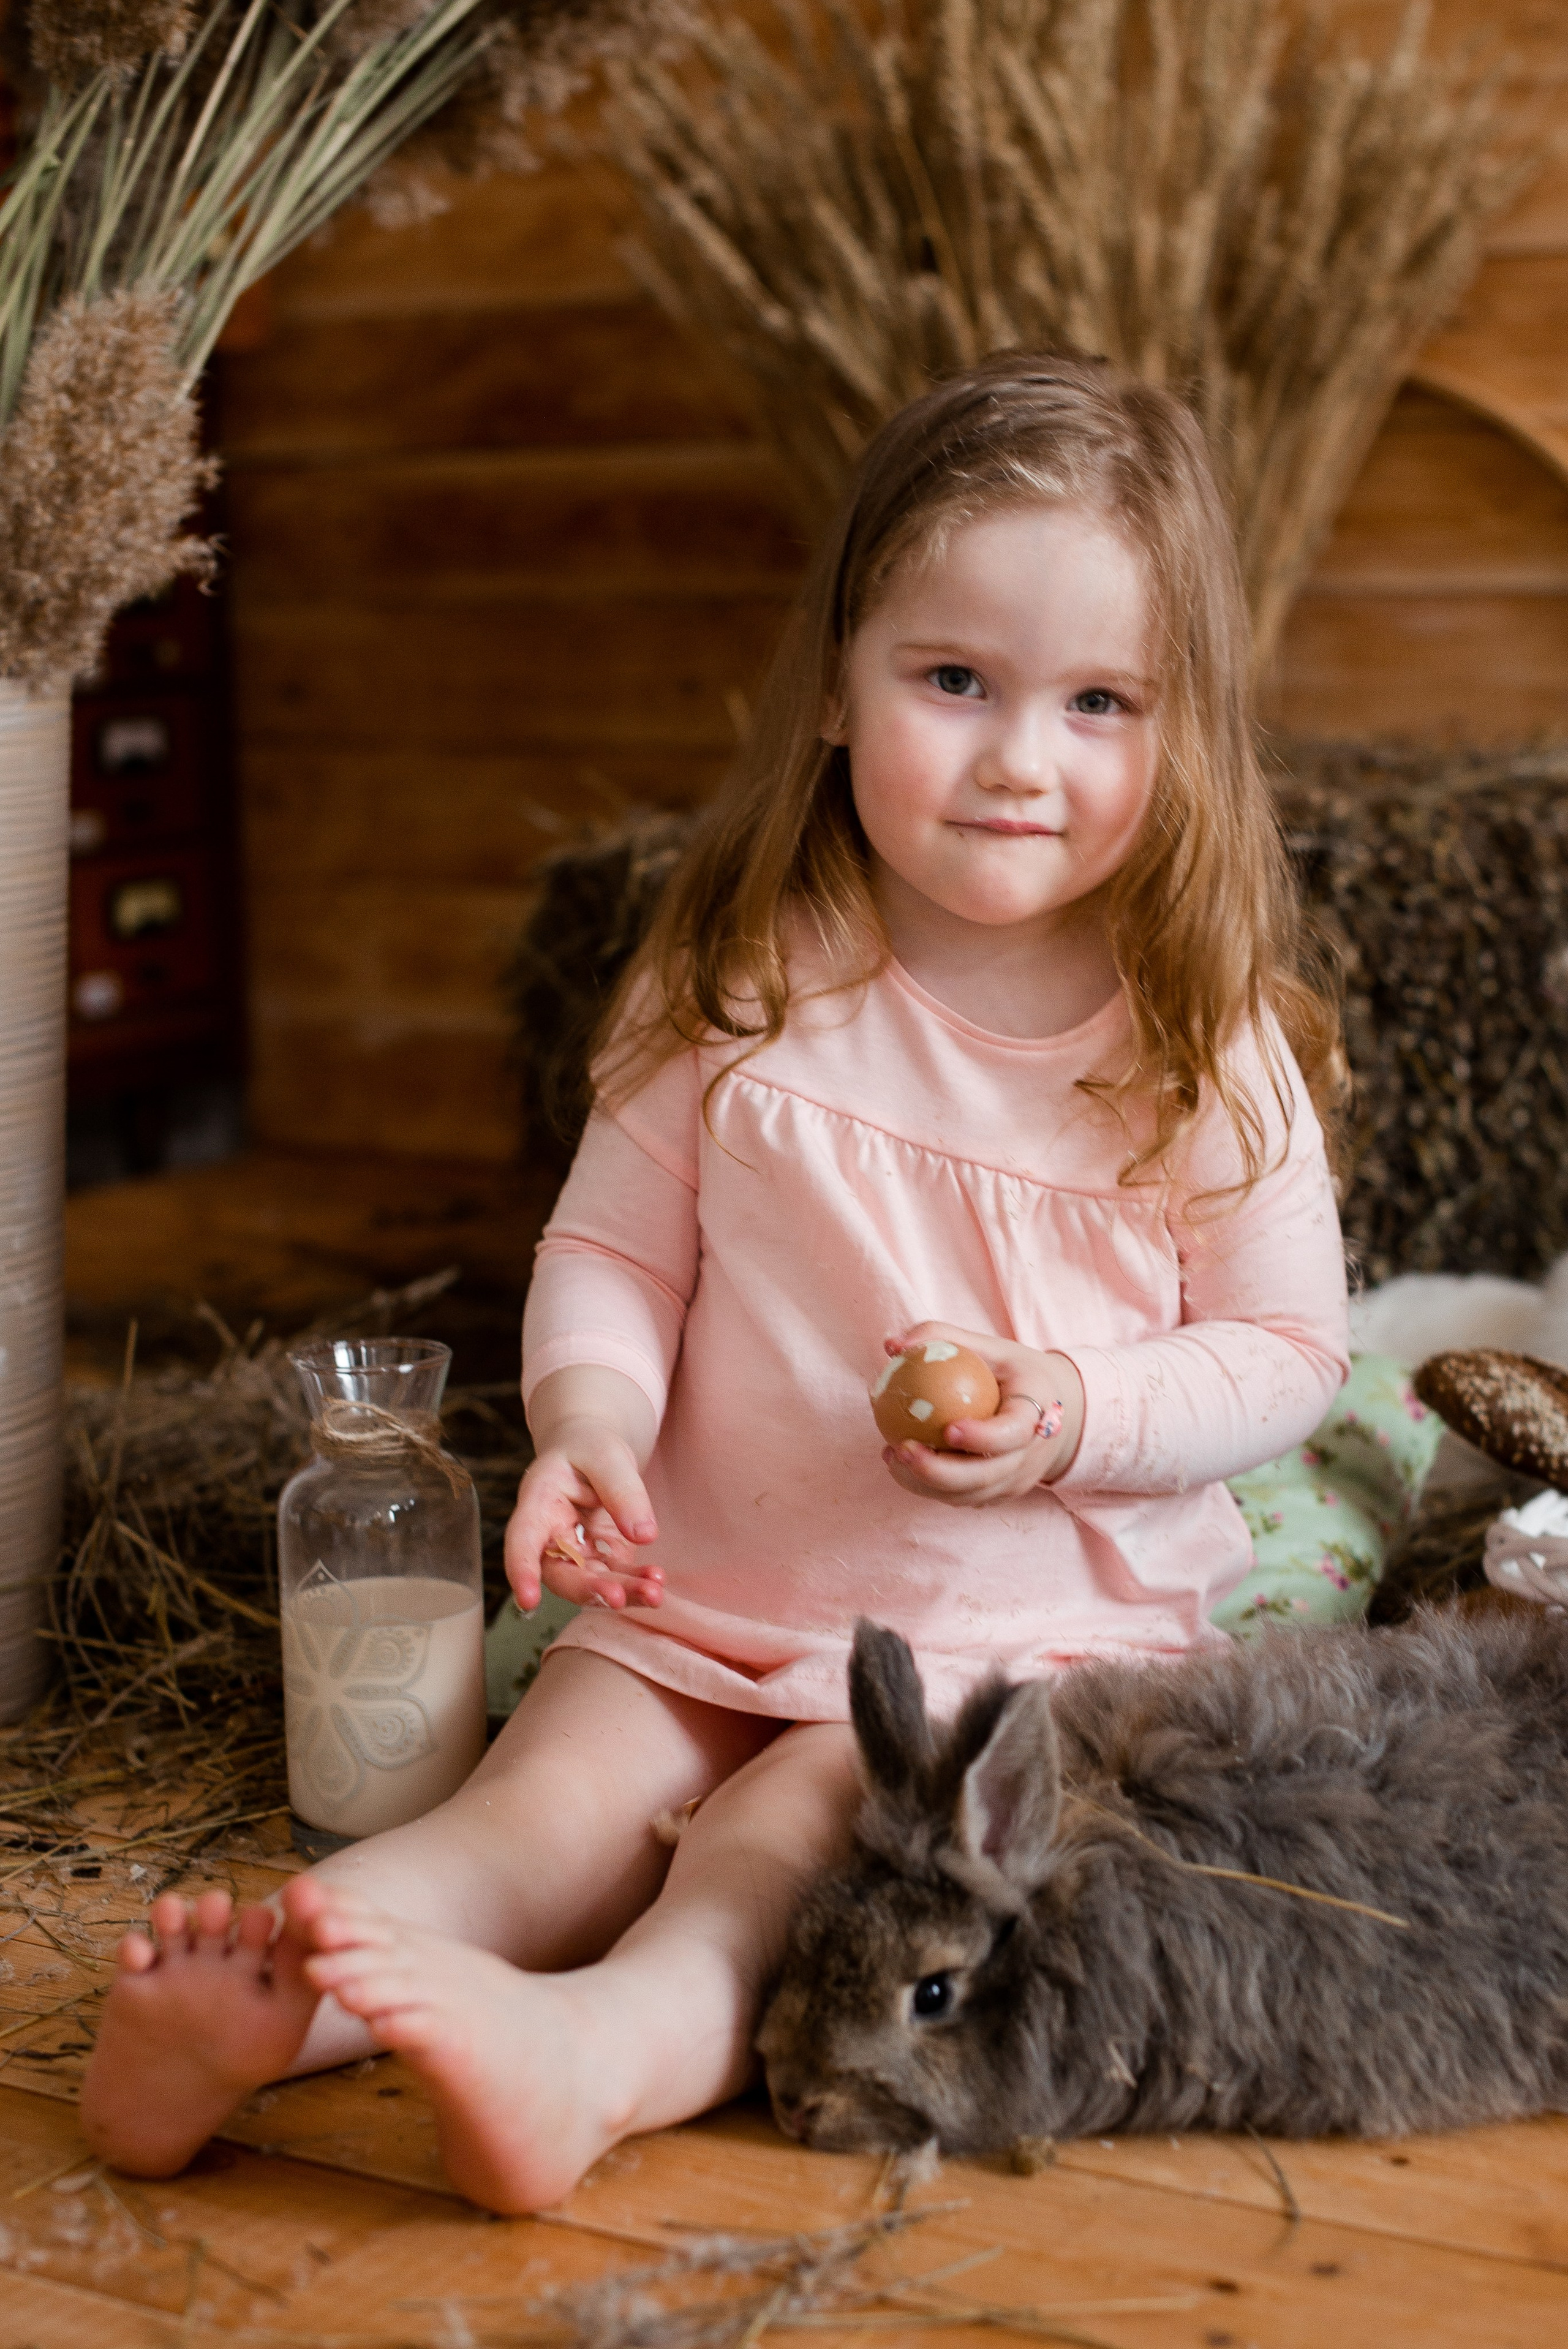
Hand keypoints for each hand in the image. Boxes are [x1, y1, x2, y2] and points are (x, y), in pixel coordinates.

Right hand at [504, 1411, 663, 1613]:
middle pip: (560, 1572)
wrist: (592, 1449)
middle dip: (588, 1590)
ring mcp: (576, 1549)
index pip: (523, 1539)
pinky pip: (615, 1575)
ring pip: (591, 1581)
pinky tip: (657, 1580)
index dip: (522, 1569)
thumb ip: (622, 1490)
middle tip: (618, 1598)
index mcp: (539, 1502)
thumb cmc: (589, 1446)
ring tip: (654, 1593)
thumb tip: (644, 1535)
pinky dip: (636, 1581)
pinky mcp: (600, 1556)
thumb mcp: (606, 1456)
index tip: (528, 1601)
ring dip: (621, 1592)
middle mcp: (550, 1534)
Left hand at [878, 1321, 1084, 1507]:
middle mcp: (1031, 1454)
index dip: (984, 1438)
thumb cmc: (1013, 1371)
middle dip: (939, 1471)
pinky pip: (964, 1498)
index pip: (1014, 1433)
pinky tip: (903, 1465)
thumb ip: (941, 1337)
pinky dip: (930, 1487)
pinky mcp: (1001, 1493)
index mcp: (1037, 1412)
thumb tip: (892, 1346)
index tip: (948, 1430)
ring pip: (970, 1495)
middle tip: (902, 1449)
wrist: (1053, 1406)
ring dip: (925, 1483)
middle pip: (986, 1476)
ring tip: (893, 1455)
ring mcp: (1017, 1479)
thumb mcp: (987, 1346)